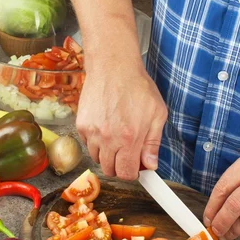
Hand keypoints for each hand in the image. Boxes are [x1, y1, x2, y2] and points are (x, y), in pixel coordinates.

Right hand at [76, 61, 167, 180]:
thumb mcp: (157, 113)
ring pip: (97, 158)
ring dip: (107, 153)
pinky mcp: (81, 124)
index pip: (126, 173)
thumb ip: (153, 142)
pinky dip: (95, 141)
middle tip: (126, 152)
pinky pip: (87, 144)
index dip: (132, 173)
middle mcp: (108, 138)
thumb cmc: (137, 86)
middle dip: (120, 165)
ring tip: (115, 136)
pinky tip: (105, 126)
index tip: (136, 167)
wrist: (113, 66)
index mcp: (129, 138)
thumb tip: (150, 164)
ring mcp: (92, 132)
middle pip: (110, 170)